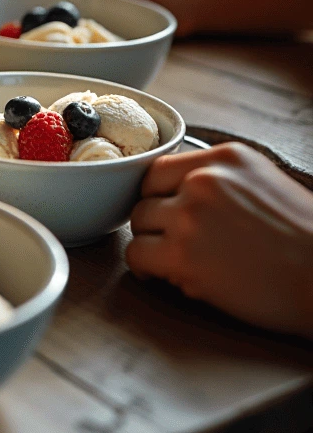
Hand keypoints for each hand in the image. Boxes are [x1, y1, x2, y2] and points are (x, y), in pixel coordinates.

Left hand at [126, 143, 312, 337]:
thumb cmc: (307, 242)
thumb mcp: (265, 182)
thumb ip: (220, 178)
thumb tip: (180, 189)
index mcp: (226, 157)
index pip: (161, 167)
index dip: (160, 193)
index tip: (167, 211)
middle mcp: (203, 180)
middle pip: (147, 195)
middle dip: (157, 221)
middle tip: (174, 241)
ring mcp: (190, 216)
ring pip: (139, 223)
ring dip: (152, 243)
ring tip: (175, 260)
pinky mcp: (183, 256)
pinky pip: (137, 253)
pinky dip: (144, 267)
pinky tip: (161, 274)